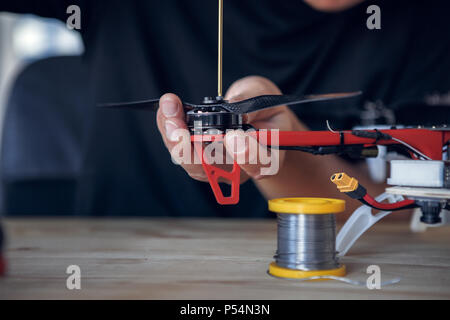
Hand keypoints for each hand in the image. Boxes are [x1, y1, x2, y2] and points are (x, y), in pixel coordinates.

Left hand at [156, 76, 297, 183]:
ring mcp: (218, 168)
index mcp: (268, 157)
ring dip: (175, 138)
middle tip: (179, 128)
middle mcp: (240, 169)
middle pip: (215, 169)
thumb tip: (231, 108)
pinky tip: (168, 110)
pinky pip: (181, 151)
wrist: (258, 117)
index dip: (246, 155)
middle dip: (191, 148)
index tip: (233, 137)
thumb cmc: (265, 109)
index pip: (259, 165)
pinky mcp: (200, 161)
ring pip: (192, 162)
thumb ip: (252, 102)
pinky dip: (171, 130)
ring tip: (169, 110)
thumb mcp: (265, 97)